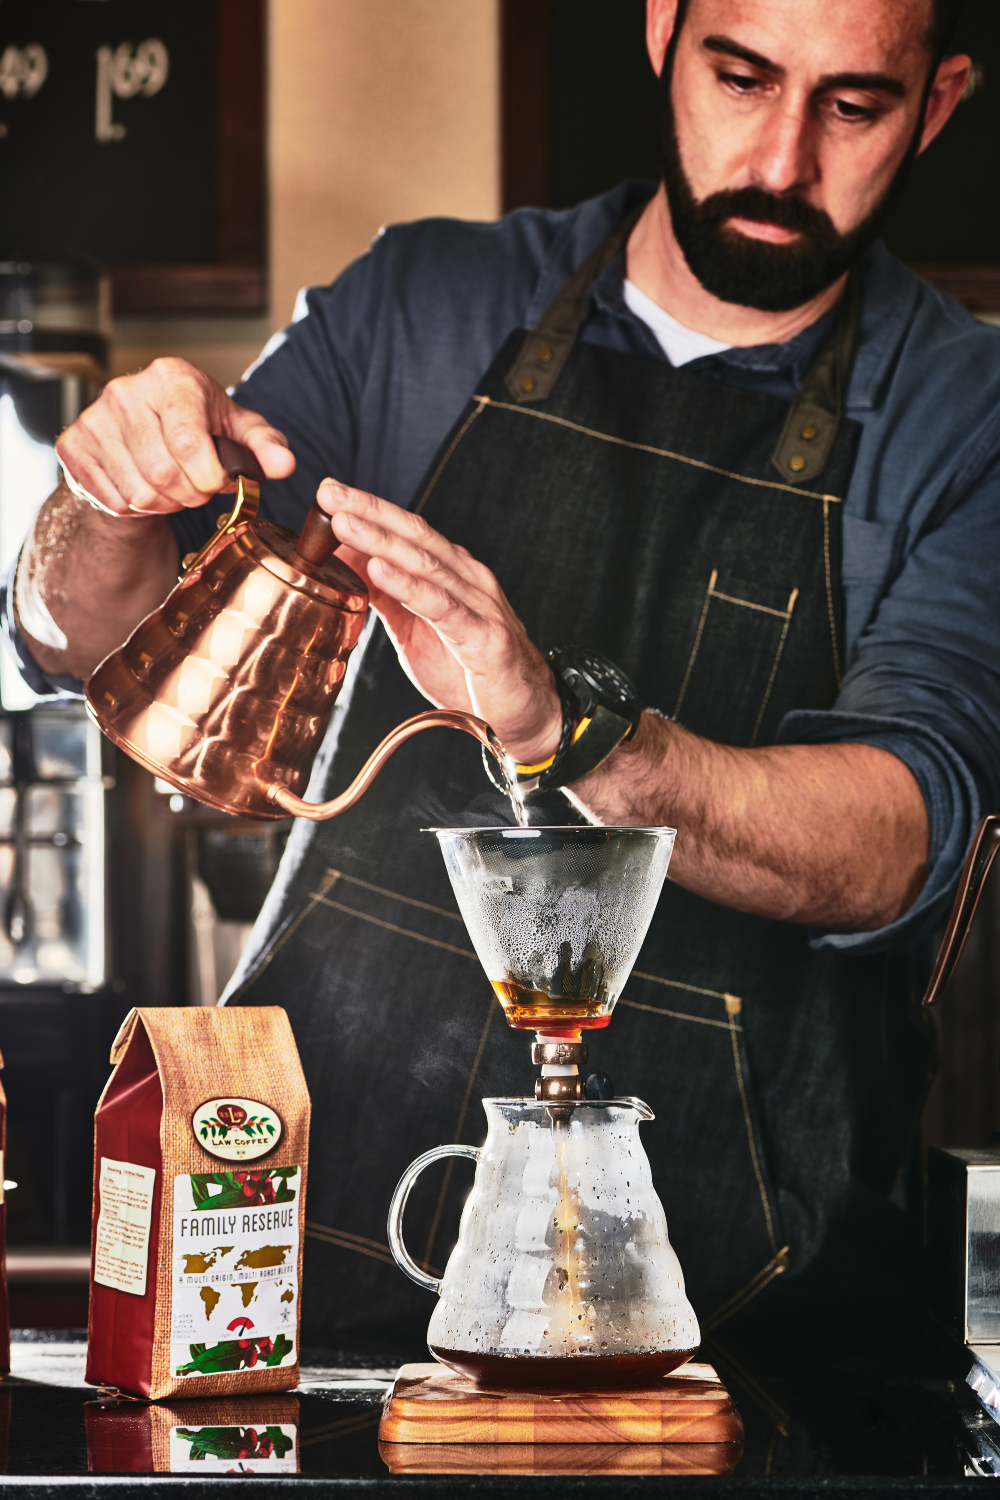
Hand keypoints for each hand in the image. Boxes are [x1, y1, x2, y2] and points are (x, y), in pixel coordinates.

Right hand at [55, 357, 295, 515]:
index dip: (208, 476)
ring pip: (139, 492)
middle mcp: (126, 391)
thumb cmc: (196, 430)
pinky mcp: (73, 445)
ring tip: (173, 488)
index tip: (218, 482)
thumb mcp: (236, 432)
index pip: (188, 441)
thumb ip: (264, 446)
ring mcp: (94, 418)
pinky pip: (114, 500)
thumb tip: (284, 465)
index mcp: (171, 378)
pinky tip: (145, 488)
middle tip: (197, 489)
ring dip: (165, 504)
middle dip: (190, 494)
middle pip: (163, 473)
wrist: (139, 437)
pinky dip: (137, 509)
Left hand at [318, 479, 562, 763]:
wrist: (523, 712)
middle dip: (370, 512)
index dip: (370, 510)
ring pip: (426, 564)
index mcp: (454, 574)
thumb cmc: (469, 671)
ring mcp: (479, 605)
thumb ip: (386, 596)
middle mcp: (469, 579)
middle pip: (416, 535)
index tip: (330, 492)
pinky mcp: (484, 636)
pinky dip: (408, 586)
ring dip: (381, 541)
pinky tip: (379, 570)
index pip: (409, 531)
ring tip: (344, 523)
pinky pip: (441, 606)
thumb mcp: (415, 629)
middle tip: (330, 492)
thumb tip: (347, 564)